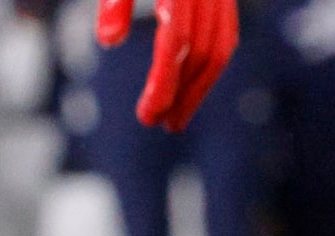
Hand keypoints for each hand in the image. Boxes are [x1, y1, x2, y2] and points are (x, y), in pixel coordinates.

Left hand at [94, 0, 235, 133]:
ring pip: (220, 49)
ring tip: (177, 116)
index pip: (176, 39)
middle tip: (159, 123)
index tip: (149, 114)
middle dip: (182, 94)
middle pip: (202, 52)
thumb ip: (115, 1)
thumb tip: (109, 41)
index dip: (164, 81)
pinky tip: (192, 86)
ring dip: (199, 89)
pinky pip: (226, 34)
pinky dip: (209, 66)